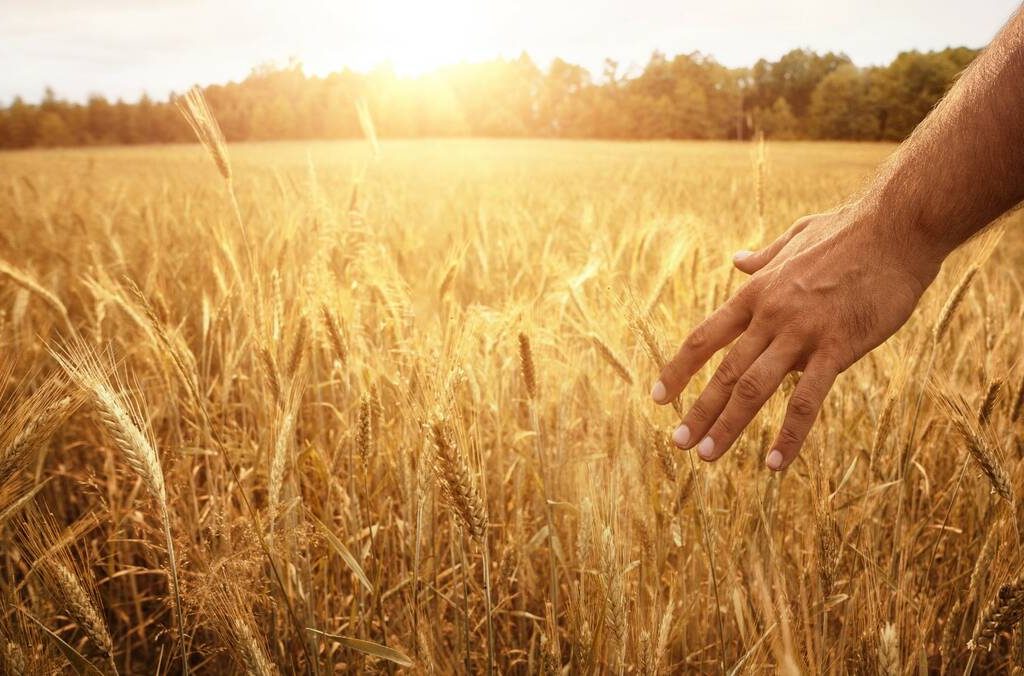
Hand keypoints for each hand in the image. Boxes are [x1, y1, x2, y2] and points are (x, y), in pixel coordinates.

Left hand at [651, 206, 939, 469]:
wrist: (899, 226)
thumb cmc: (851, 231)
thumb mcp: (796, 238)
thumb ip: (764, 257)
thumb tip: (738, 260)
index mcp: (756, 293)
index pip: (705, 338)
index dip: (678, 369)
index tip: (658, 397)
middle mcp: (770, 315)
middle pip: (724, 372)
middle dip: (698, 411)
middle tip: (677, 443)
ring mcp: (802, 332)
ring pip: (753, 388)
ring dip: (727, 426)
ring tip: (707, 456)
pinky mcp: (838, 347)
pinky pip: (807, 400)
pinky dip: (789, 434)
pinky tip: (775, 463)